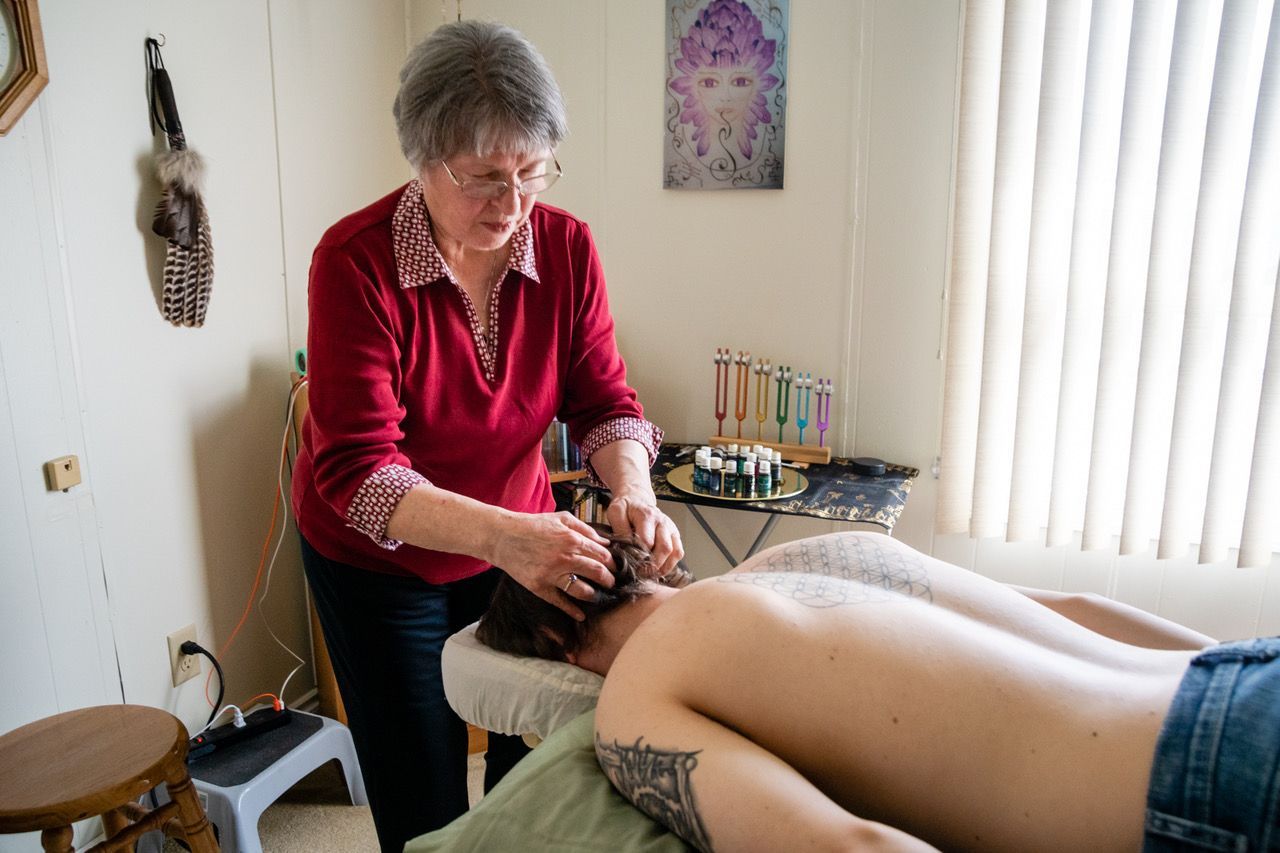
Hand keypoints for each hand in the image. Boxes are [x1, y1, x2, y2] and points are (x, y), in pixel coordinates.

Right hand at [491, 511, 615, 620]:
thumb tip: (605, 541)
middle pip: (597, 573)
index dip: (612, 563)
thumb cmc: (533, 525)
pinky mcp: (539, 586)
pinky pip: (560, 602)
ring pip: (582, 590)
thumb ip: (585, 528)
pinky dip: (572, 611)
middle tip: (611, 583)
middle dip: (609, 580)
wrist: (502, 537)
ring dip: (594, 595)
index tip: (614, 567)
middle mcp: (564, 557)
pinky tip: (580, 615)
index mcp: (572, 539)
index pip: (602, 555)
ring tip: (597, 595)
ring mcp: (552, 574)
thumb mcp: (561, 518)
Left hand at [606, 493, 683, 576]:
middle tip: (641, 573)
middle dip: (653, 565)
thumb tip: (625, 548)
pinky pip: (678, 553)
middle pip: (664, 548)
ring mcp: (671, 529)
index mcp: (647, 516)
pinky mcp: (674, 535)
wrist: (637, 499)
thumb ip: (620, 529)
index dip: (640, 556)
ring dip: (663, 567)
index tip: (631, 565)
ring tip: (650, 574)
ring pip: (675, 552)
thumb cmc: (626, 508)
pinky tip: (659, 569)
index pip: (647, 541)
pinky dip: (670, 564)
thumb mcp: (616, 513)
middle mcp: (663, 522)